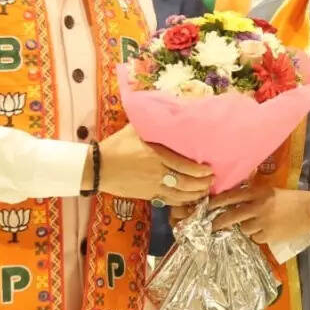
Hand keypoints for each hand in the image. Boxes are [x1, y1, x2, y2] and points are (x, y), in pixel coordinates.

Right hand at [85, 124, 212, 205]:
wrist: (98, 168)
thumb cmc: (117, 146)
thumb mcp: (134, 129)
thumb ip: (150, 122)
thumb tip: (164, 107)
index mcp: (155, 155)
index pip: (183, 165)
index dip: (199, 170)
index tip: (210, 169)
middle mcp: (157, 173)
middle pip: (185, 183)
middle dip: (201, 184)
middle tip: (211, 180)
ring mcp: (152, 187)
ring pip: (179, 195)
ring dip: (194, 194)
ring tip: (205, 191)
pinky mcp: (147, 196)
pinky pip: (168, 201)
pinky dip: (182, 202)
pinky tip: (189, 200)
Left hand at [208, 183, 309, 245]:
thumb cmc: (293, 199)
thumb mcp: (272, 191)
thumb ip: (255, 194)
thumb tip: (237, 200)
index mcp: (259, 192)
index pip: (232, 196)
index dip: (218, 202)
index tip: (208, 206)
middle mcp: (258, 206)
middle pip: (231, 216)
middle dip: (219, 222)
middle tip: (212, 226)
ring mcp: (263, 222)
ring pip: (244, 229)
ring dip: (245, 228)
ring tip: (254, 225)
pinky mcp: (269, 235)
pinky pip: (256, 238)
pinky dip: (258, 235)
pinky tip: (267, 231)